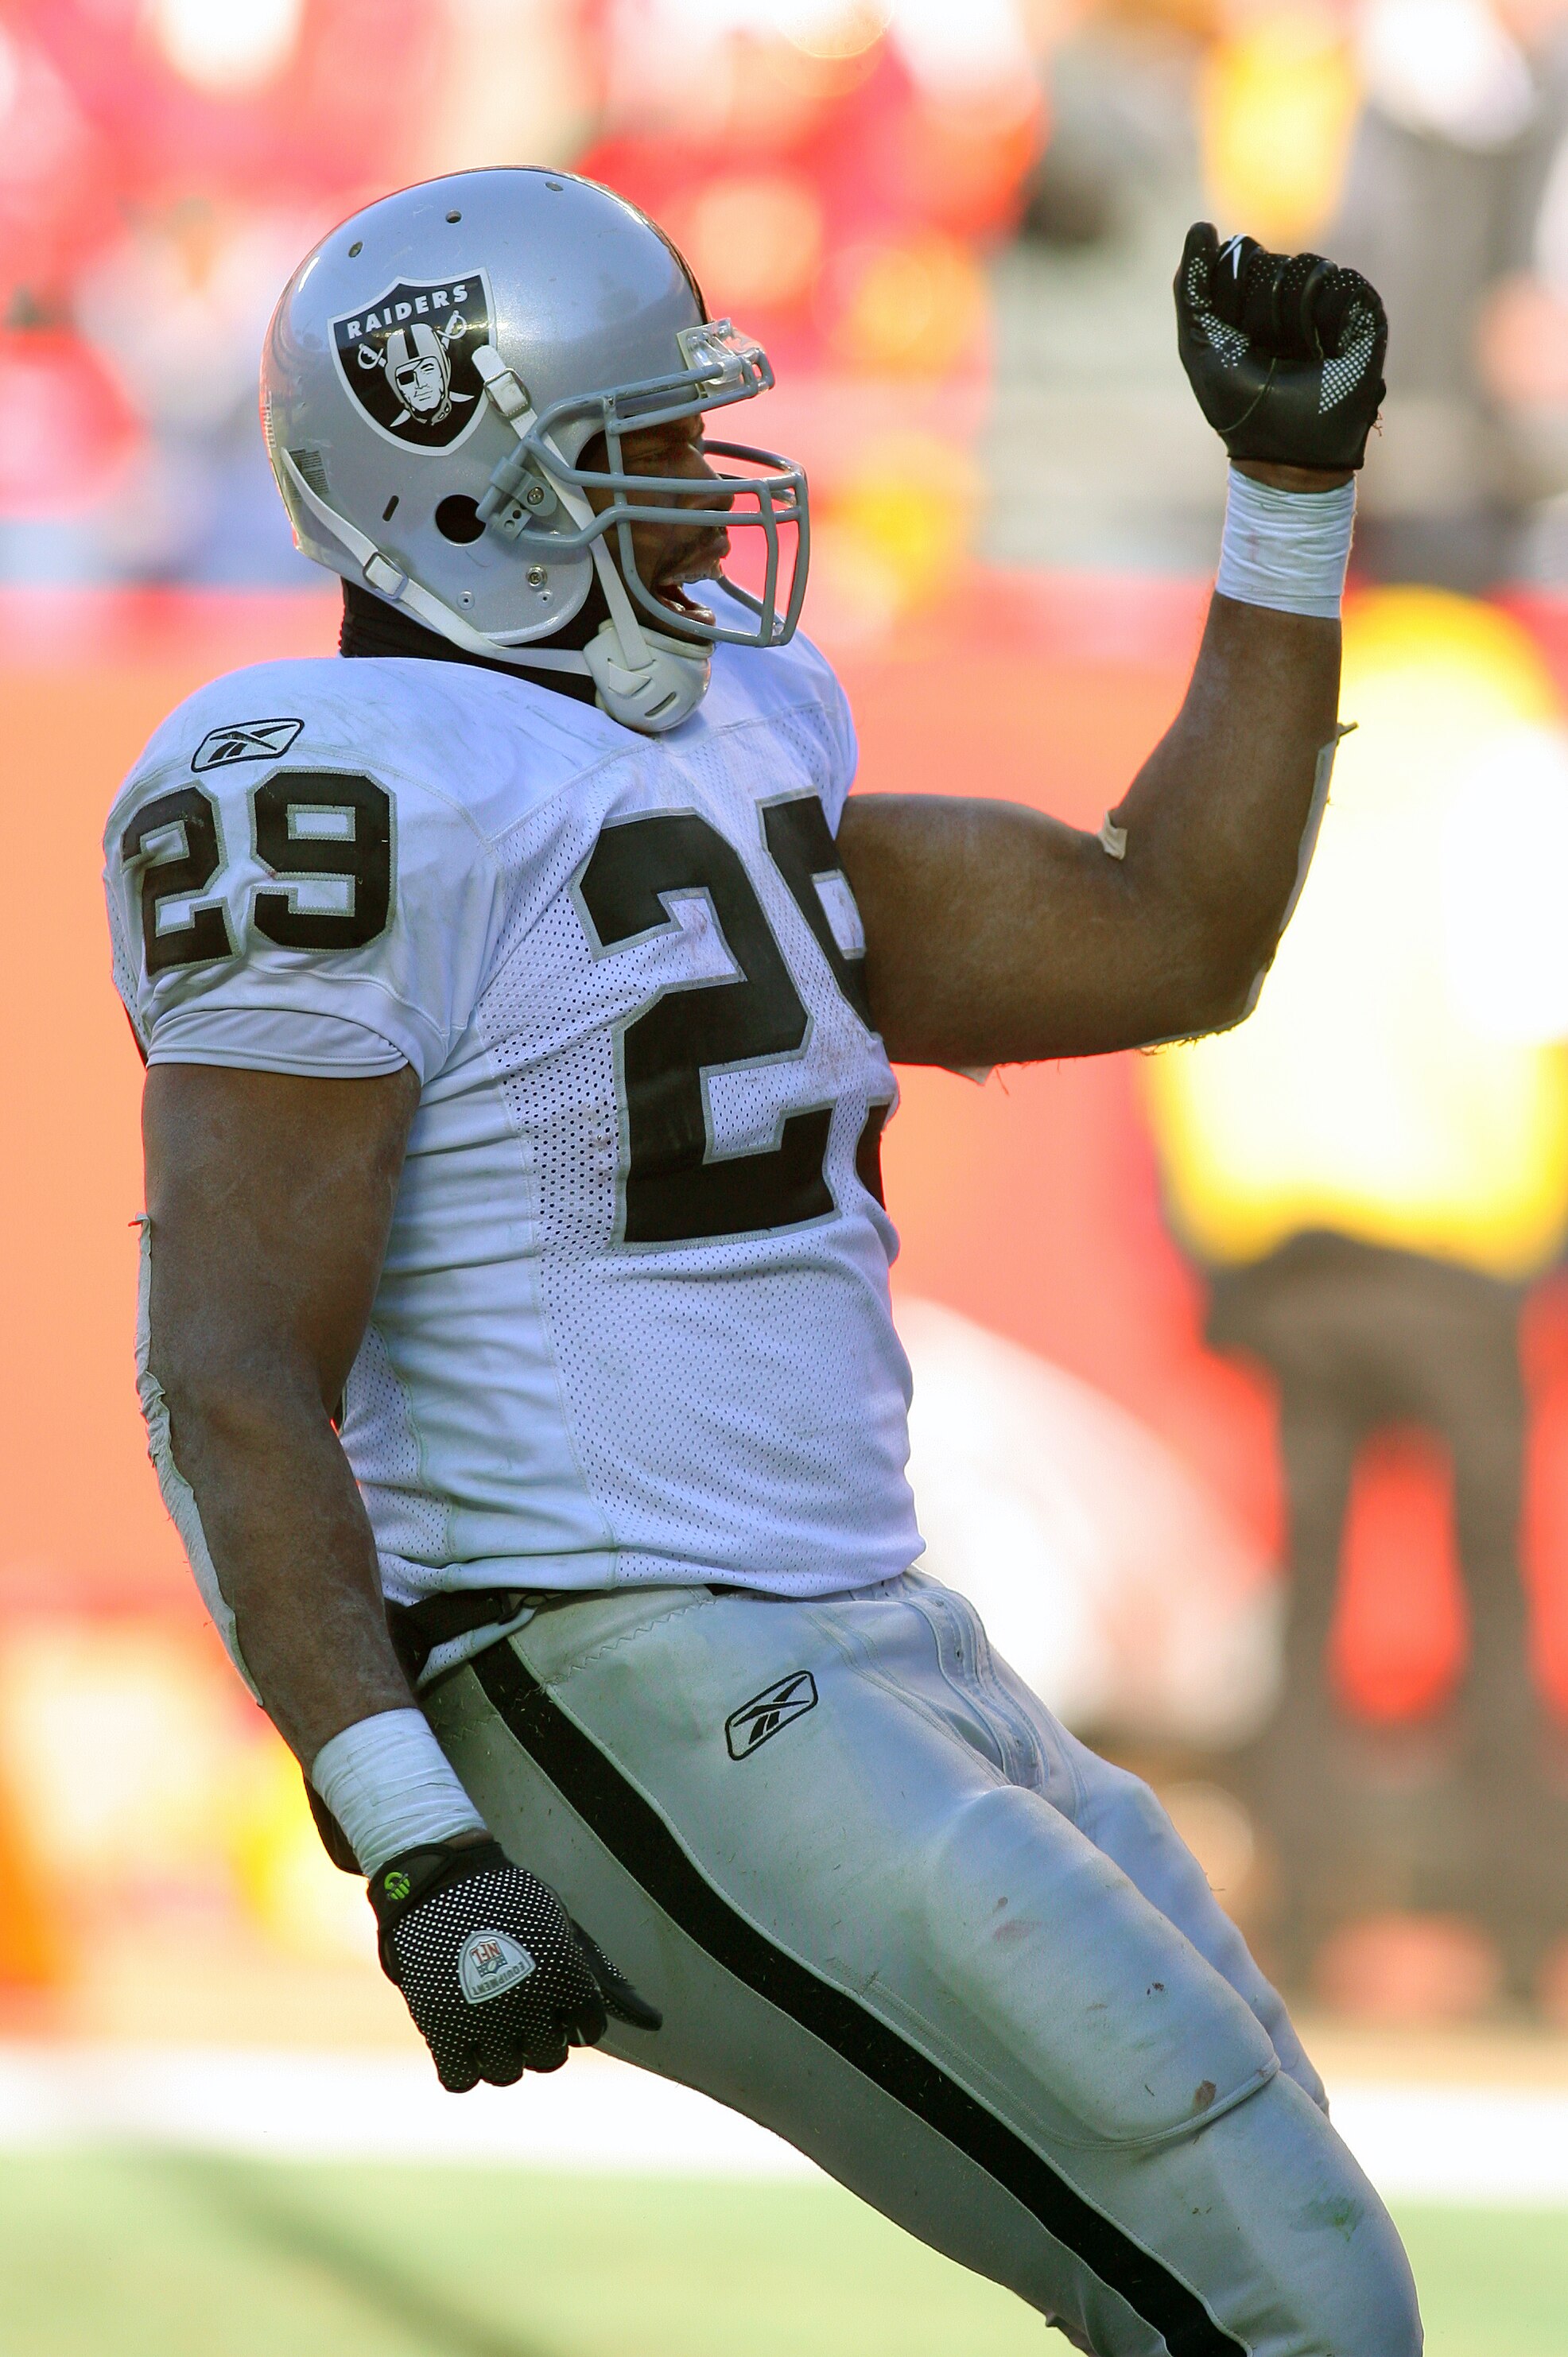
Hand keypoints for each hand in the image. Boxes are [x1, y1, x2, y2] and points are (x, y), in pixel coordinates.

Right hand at [369, 1838, 660, 2090]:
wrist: (441, 1879)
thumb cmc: (515, 1905)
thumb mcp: (565, 1931)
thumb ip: (606, 1981)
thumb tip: (655, 2024)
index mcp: (563, 1972)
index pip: (589, 2030)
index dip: (574, 2013)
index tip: (554, 1991)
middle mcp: (526, 1999)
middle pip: (548, 2058)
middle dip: (539, 2036)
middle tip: (519, 2004)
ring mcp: (481, 2016)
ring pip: (506, 2073)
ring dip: (502, 2054)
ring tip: (490, 2019)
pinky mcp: (437, 2025)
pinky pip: (460, 2079)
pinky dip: (464, 2066)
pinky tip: (463, 2034)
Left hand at [1175, 221, 1387, 471]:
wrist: (1287, 451)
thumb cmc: (1239, 405)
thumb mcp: (1199, 344)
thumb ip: (1192, 286)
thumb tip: (1201, 225)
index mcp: (1248, 300)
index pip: (1238, 255)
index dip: (1229, 289)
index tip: (1230, 331)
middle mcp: (1287, 296)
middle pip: (1269, 260)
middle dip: (1259, 309)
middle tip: (1265, 351)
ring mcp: (1325, 301)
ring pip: (1305, 266)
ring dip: (1291, 318)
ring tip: (1296, 354)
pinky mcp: (1360, 311)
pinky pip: (1340, 281)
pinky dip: (1326, 317)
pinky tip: (1323, 349)